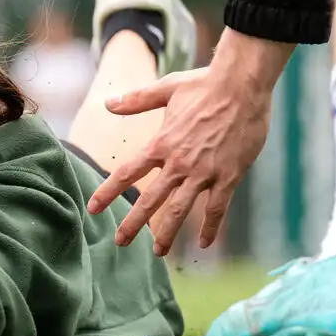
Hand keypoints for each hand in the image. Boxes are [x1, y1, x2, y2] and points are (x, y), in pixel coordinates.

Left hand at [87, 66, 271, 254]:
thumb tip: (108, 103)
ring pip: (181, 210)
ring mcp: (204, 172)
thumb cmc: (204, 85)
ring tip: (158, 251)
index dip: (108, 191)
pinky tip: (205, 244)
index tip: (93, 208)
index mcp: (160, 144)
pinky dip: (211, 227)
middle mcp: (178, 162)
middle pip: (150, 200)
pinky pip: (217, 208)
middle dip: (133, 223)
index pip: (127, 172)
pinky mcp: (228, 176)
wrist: (242, 87)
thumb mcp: (165, 89)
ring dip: (168, 232)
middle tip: (119, 241)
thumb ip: (136, 100)